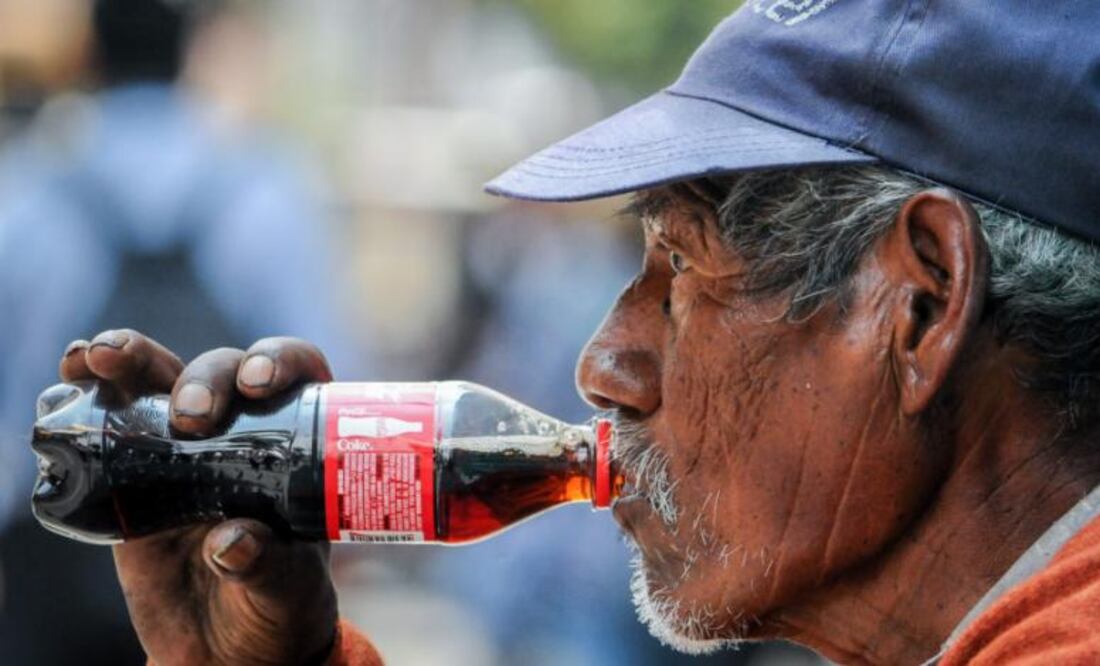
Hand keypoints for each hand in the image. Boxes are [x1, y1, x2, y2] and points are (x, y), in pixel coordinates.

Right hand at [59, 330, 338, 664]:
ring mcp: (184, 447)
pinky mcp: (133, 472)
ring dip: (133, 356)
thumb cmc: (278, 605)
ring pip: (161, 378)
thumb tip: (231, 542)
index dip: (279, 361)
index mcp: (298, 443)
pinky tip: (76, 371)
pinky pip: (111, 417)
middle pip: (225, 372)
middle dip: (205, 379)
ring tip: (104, 354)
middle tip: (192, 417)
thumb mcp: (288, 588)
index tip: (259, 384)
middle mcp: (243, 430)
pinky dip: (92, 386)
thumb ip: (268, 565)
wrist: (226, 649)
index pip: (296, 375)